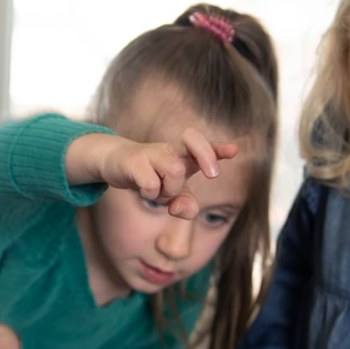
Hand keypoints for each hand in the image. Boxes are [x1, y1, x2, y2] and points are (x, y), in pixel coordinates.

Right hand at [67, 129, 237, 219]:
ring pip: (175, 170)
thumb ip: (184, 206)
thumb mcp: (170, 195)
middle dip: (207, 156)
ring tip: (161, 192)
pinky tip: (144, 191)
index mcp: (184, 155)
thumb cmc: (150, 177)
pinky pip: (151, 184)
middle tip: (213, 175)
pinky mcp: (134, 161)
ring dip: (171, 189)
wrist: (115, 164)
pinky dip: (151, 194)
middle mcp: (171, 149)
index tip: (234, 151)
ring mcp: (152, 153)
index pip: (205, 145)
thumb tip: (183, 209)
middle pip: (193, 139)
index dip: (218, 149)